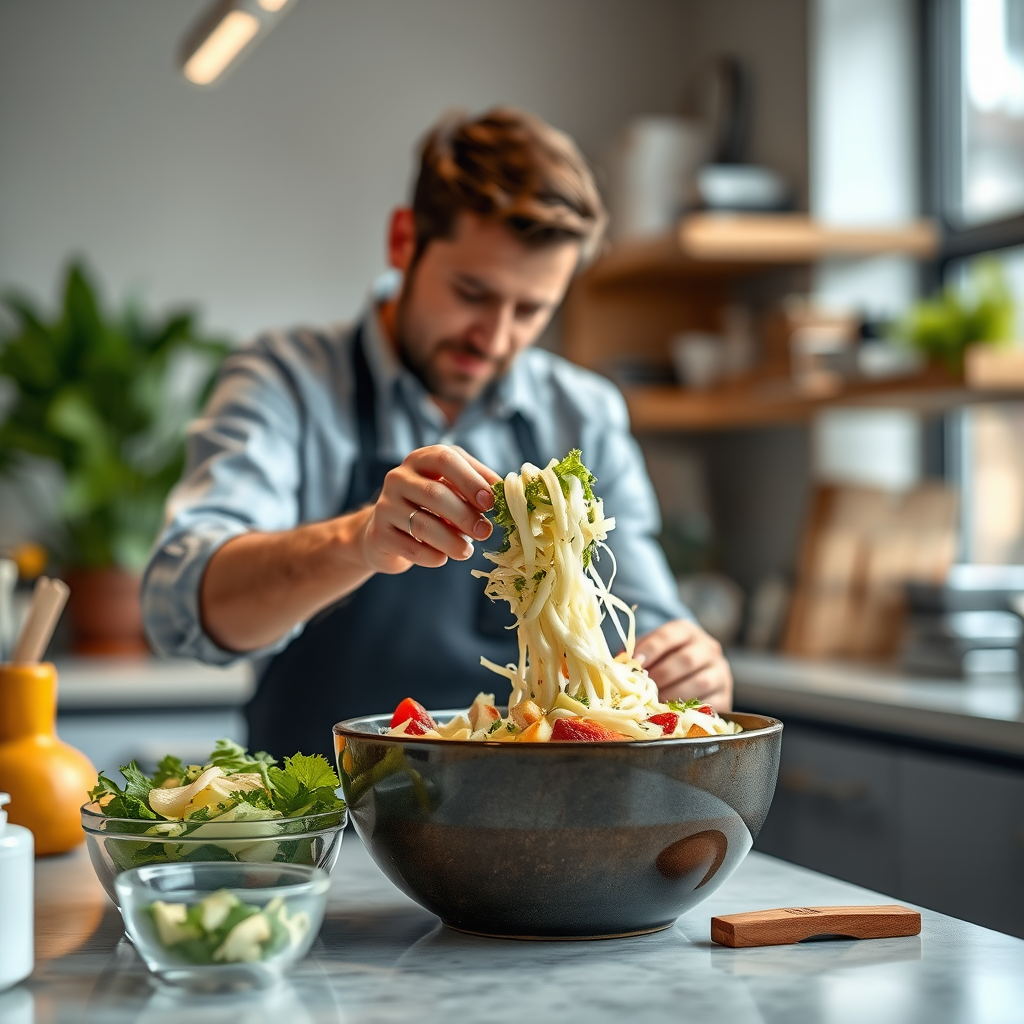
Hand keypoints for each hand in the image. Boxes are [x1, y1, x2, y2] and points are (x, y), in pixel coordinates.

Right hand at [359, 445, 500, 574]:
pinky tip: (442, 558)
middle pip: (434, 494)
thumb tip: (505, 491)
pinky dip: (432, 556)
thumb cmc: (430, 507)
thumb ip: (478, 485)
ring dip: (451, 541)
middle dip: (465, 516)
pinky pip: (410, 548)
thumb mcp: (453, 489)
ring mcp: (385, 505)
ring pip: (423, 525)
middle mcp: (398, 477)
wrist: (386, 532)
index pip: (445, 460)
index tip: (490, 503)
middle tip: (486, 532)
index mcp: (421, 459)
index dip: (470, 480)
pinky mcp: (379, 533)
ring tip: (466, 551)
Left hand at [634, 619, 732, 710]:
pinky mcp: (726, 696)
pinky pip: (710, 703)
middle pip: (686, 659)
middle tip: (643, 688)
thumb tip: (620, 666)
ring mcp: (720, 672)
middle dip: (661, 675)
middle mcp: (709, 648)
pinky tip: (672, 713)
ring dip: (674, 693)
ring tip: (655, 702)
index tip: (635, 663)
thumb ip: (637, 656)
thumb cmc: (664, 662)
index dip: (652, 648)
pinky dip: (689, 709)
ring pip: (700, 681)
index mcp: (687, 632)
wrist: (694, 679)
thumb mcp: (651, 652)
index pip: (670, 635)